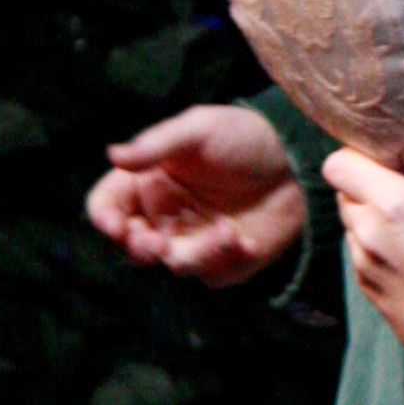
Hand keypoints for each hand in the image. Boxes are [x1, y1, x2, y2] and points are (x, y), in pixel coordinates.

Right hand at [86, 105, 305, 285]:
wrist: (299, 159)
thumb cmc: (245, 136)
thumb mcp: (199, 129)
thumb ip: (156, 145)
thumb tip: (112, 155)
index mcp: (147, 181)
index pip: (107, 205)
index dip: (104, 219)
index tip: (115, 226)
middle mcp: (163, 214)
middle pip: (131, 245)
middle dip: (140, 248)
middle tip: (157, 243)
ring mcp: (192, 240)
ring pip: (173, 263)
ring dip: (193, 253)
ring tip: (226, 232)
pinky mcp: (224, 260)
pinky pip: (211, 275)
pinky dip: (225, 261)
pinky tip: (246, 241)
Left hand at [325, 150, 403, 384]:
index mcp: (394, 203)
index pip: (339, 163)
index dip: (359, 158)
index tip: (387, 164)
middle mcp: (368, 232)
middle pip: (344, 193)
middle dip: (368, 187)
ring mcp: (363, 266)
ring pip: (352, 226)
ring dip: (372, 221)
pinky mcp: (367, 292)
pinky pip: (362, 257)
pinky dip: (378, 251)